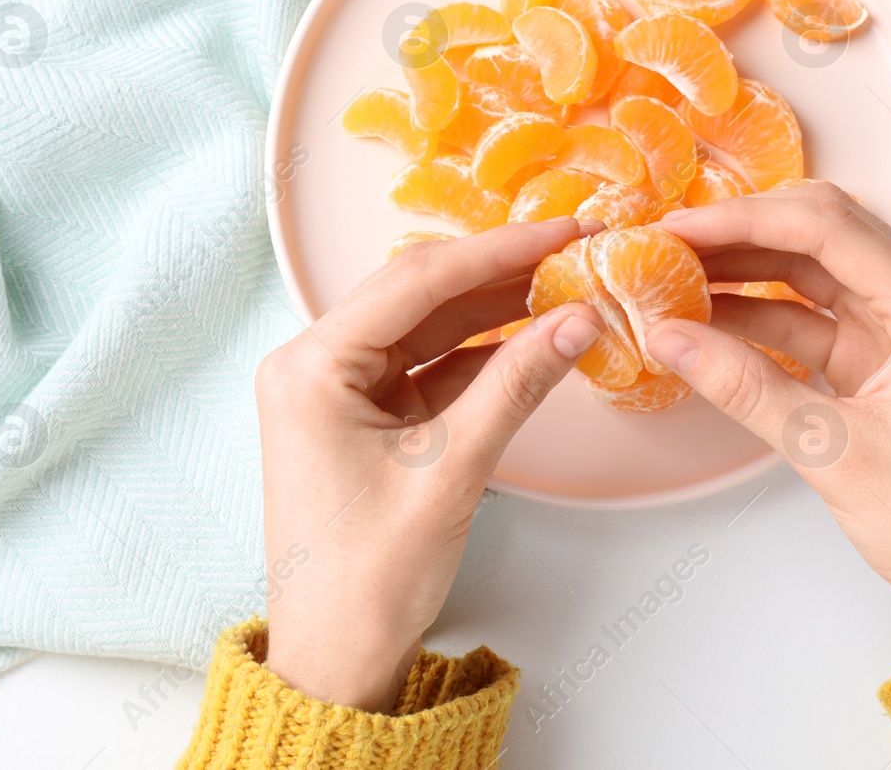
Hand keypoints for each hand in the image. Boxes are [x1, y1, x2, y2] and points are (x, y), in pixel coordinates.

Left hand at [254, 218, 605, 710]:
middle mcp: (314, 364)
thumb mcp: (452, 471)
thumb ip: (517, 385)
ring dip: (495, 307)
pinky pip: (429, 364)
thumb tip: (579, 317)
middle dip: (500, 270)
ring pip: (428, 324)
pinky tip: (534, 334)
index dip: (499, 250)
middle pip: (420, 293)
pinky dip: (482, 351)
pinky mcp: (364, 415)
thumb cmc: (368, 579)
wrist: (336, 659)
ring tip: (567, 280)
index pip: (417, 281)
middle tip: (575, 245)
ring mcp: (339, 389)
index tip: (564, 231)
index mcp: (311, 367)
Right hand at [649, 183, 890, 689]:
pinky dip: (756, 319)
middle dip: (740, 235)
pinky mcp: (876, 364)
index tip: (682, 224)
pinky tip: (705, 324)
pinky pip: (806, 321)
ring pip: (808, 276)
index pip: (830, 228)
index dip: (746, 218)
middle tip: (667, 243)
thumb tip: (673, 338)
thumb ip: (746, 387)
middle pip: (819, 237)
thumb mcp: (833, 452)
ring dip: (742, 275)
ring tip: (672, 277)